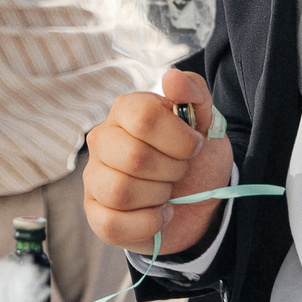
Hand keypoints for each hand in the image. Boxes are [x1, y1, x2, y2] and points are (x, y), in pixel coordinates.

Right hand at [83, 70, 234, 255]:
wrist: (201, 201)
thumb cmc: (196, 157)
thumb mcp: (206, 122)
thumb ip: (193, 92)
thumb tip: (171, 78)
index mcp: (125, 111)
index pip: (143, 117)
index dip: (179, 138)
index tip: (193, 146)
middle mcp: (101, 141)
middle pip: (133, 158)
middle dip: (171, 170)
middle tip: (179, 170)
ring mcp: (95, 179)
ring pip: (121, 191)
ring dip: (158, 196)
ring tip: (167, 192)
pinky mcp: (96, 214)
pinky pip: (114, 223)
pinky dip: (149, 223)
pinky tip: (159, 214)